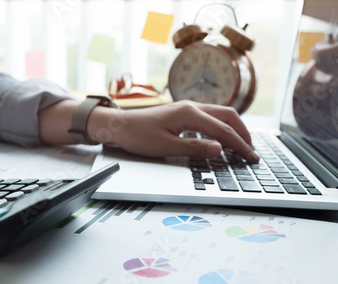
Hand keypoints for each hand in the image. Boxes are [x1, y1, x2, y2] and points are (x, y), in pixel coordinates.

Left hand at [88, 100, 259, 161]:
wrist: (119, 126)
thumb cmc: (138, 136)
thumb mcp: (166, 147)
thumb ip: (195, 148)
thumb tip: (220, 149)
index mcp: (189, 114)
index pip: (224, 130)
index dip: (240, 145)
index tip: (252, 158)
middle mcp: (191, 106)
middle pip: (228, 116)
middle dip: (243, 133)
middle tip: (252, 152)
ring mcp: (187, 108)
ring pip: (220, 114)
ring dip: (234, 128)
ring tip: (242, 145)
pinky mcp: (183, 112)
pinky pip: (210, 117)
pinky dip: (222, 127)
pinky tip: (222, 138)